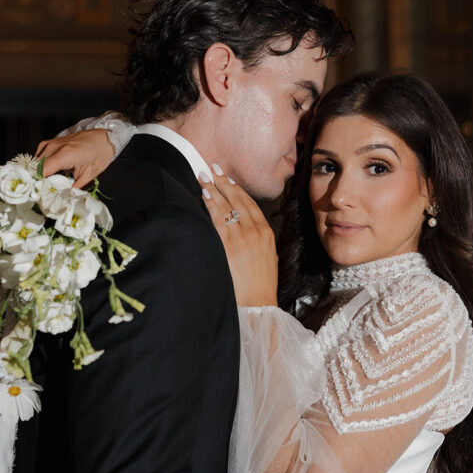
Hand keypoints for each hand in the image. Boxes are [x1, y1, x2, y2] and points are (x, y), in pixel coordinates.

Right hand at [35, 128, 115, 188]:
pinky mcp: (49, 143)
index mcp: (64, 155)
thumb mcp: (88, 176)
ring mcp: (50, 143)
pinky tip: (50, 173)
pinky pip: (38, 157)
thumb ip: (73, 187)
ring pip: (35, 163)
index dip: (38, 184)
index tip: (40, 195)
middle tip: (45, 192)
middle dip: (38, 181)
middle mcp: (53, 147)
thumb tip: (61, 197)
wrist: (103, 138)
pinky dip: (41, 167)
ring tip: (49, 183)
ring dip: (39, 174)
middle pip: (35, 168)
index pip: (41, 171)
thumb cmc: (99, 154)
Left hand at [200, 166, 278, 306]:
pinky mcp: (228, 246)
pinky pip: (217, 219)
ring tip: (204, 176)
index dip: (238, 189)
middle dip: (224, 182)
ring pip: (226, 206)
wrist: (257, 303)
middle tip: (213, 169)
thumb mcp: (268, 258)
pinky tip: (204, 195)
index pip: (251, 204)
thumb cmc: (261, 285)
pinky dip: (210, 205)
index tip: (228, 179)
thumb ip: (259, 241)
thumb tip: (248, 230)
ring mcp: (241, 238)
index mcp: (266, 233)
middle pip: (238, 200)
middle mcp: (255, 231)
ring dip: (214, 189)